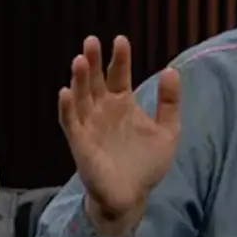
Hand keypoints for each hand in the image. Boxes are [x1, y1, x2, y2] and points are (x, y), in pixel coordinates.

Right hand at [57, 36, 180, 236]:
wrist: (132, 196)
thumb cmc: (147, 164)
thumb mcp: (167, 131)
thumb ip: (169, 102)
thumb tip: (171, 70)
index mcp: (122, 104)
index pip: (118, 75)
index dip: (119, 58)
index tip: (120, 40)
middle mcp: (103, 110)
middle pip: (95, 80)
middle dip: (93, 61)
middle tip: (91, 41)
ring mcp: (89, 125)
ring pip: (80, 96)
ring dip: (78, 79)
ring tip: (79, 60)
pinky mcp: (79, 143)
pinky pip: (70, 122)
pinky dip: (67, 108)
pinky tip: (65, 93)